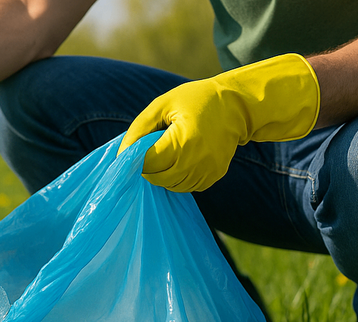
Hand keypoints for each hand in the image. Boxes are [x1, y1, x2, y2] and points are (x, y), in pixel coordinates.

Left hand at [121, 53, 320, 191]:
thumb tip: (121, 154)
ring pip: (171, 186)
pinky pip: (186, 186)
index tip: (134, 147)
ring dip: (162, 173)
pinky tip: (180, 158)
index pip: (147, 163)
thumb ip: (139, 129)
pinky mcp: (214, 176)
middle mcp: (197, 162)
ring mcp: (208, 172)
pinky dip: (177, 177)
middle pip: (157, 178)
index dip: (135, 157)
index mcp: (183, 142)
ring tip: (167, 151)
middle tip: (151, 148)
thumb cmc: (195, 100)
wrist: (237, 106)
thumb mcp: (162, 105)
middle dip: (148, 166)